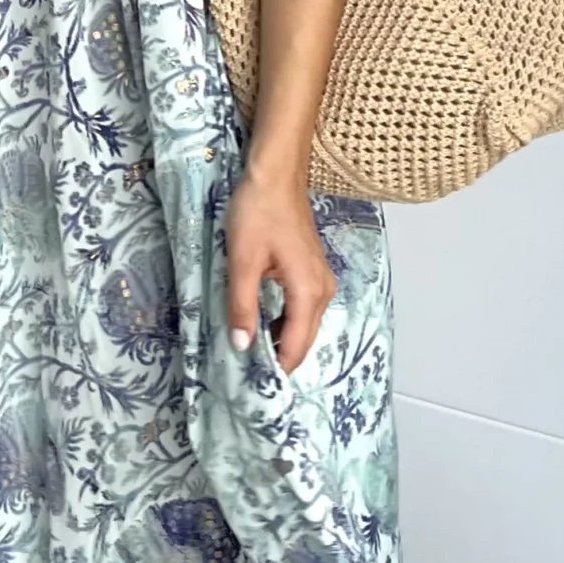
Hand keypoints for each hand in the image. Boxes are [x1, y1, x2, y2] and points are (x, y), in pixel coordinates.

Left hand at [225, 165, 334, 373]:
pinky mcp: (312, 272)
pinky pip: (301, 309)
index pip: (294, 345)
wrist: (275, 175)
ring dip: (279, 339)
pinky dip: (283, 322)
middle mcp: (321, 291)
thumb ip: (242, 307)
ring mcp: (320, 281)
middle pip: (302, 339)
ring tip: (249, 351)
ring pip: (302, 325)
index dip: (275, 368)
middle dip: (278, 358)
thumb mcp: (242, 262)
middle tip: (246, 374)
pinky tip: (261, 324)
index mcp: (308, 292)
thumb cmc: (258, 213)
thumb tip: (242, 346)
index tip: (252, 387)